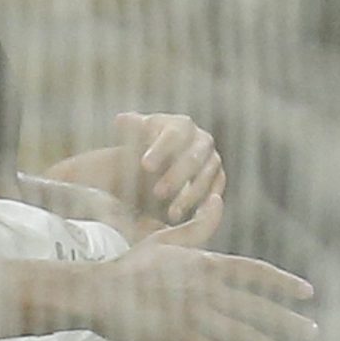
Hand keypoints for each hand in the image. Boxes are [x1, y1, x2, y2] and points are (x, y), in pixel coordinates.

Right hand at [84, 240, 313, 340]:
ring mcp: (194, 315)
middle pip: (256, 306)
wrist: (97, 292)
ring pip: (244, 334)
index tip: (307, 293)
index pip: (254, 272)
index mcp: (206, 263)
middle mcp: (206, 288)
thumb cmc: (129, 267)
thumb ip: (198, 227)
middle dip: (287, 320)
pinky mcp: (181, 339)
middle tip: (312, 331)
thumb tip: (219, 201)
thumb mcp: (166, 240)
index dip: (283, 283)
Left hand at [112, 113, 224, 227]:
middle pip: (193, 158)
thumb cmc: (145, 147)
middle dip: (176, 176)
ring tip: (170, 214)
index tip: (145, 165)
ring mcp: (213, 160)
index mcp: (181, 126)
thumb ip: (129, 127)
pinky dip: (202, 206)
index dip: (160, 150)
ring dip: (189, 197)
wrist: (162, 163)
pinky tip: (187, 219)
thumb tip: (122, 121)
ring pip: (205, 178)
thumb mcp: (135, 134)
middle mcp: (202, 140)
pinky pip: (214, 193)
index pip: (173, 135)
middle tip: (157, 193)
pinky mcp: (218, 179)